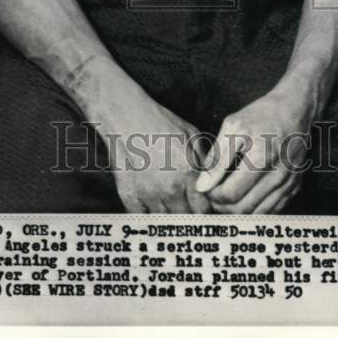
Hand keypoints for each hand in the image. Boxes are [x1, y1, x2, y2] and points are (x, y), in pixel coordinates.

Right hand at [98, 95, 211, 213]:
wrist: (125, 115)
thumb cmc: (159, 121)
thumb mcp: (191, 134)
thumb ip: (204, 162)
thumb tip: (212, 181)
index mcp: (188, 172)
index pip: (203, 209)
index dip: (204, 210)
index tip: (202, 208)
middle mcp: (170, 188)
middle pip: (185, 219)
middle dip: (188, 215)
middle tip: (186, 208)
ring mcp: (148, 194)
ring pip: (165, 222)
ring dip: (169, 216)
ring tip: (169, 207)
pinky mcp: (129, 196)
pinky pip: (142, 218)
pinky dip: (148, 214)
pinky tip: (151, 205)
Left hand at [194, 87, 314, 213]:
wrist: (295, 109)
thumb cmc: (262, 115)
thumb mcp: (233, 127)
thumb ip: (217, 158)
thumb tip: (202, 186)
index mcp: (261, 159)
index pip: (230, 194)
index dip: (212, 196)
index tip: (205, 188)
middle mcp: (278, 176)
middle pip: (243, 208)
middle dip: (222, 206)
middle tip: (211, 195)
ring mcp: (288, 184)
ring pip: (257, 214)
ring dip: (237, 211)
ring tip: (225, 197)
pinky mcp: (294, 187)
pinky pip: (271, 210)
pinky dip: (254, 209)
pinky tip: (244, 197)